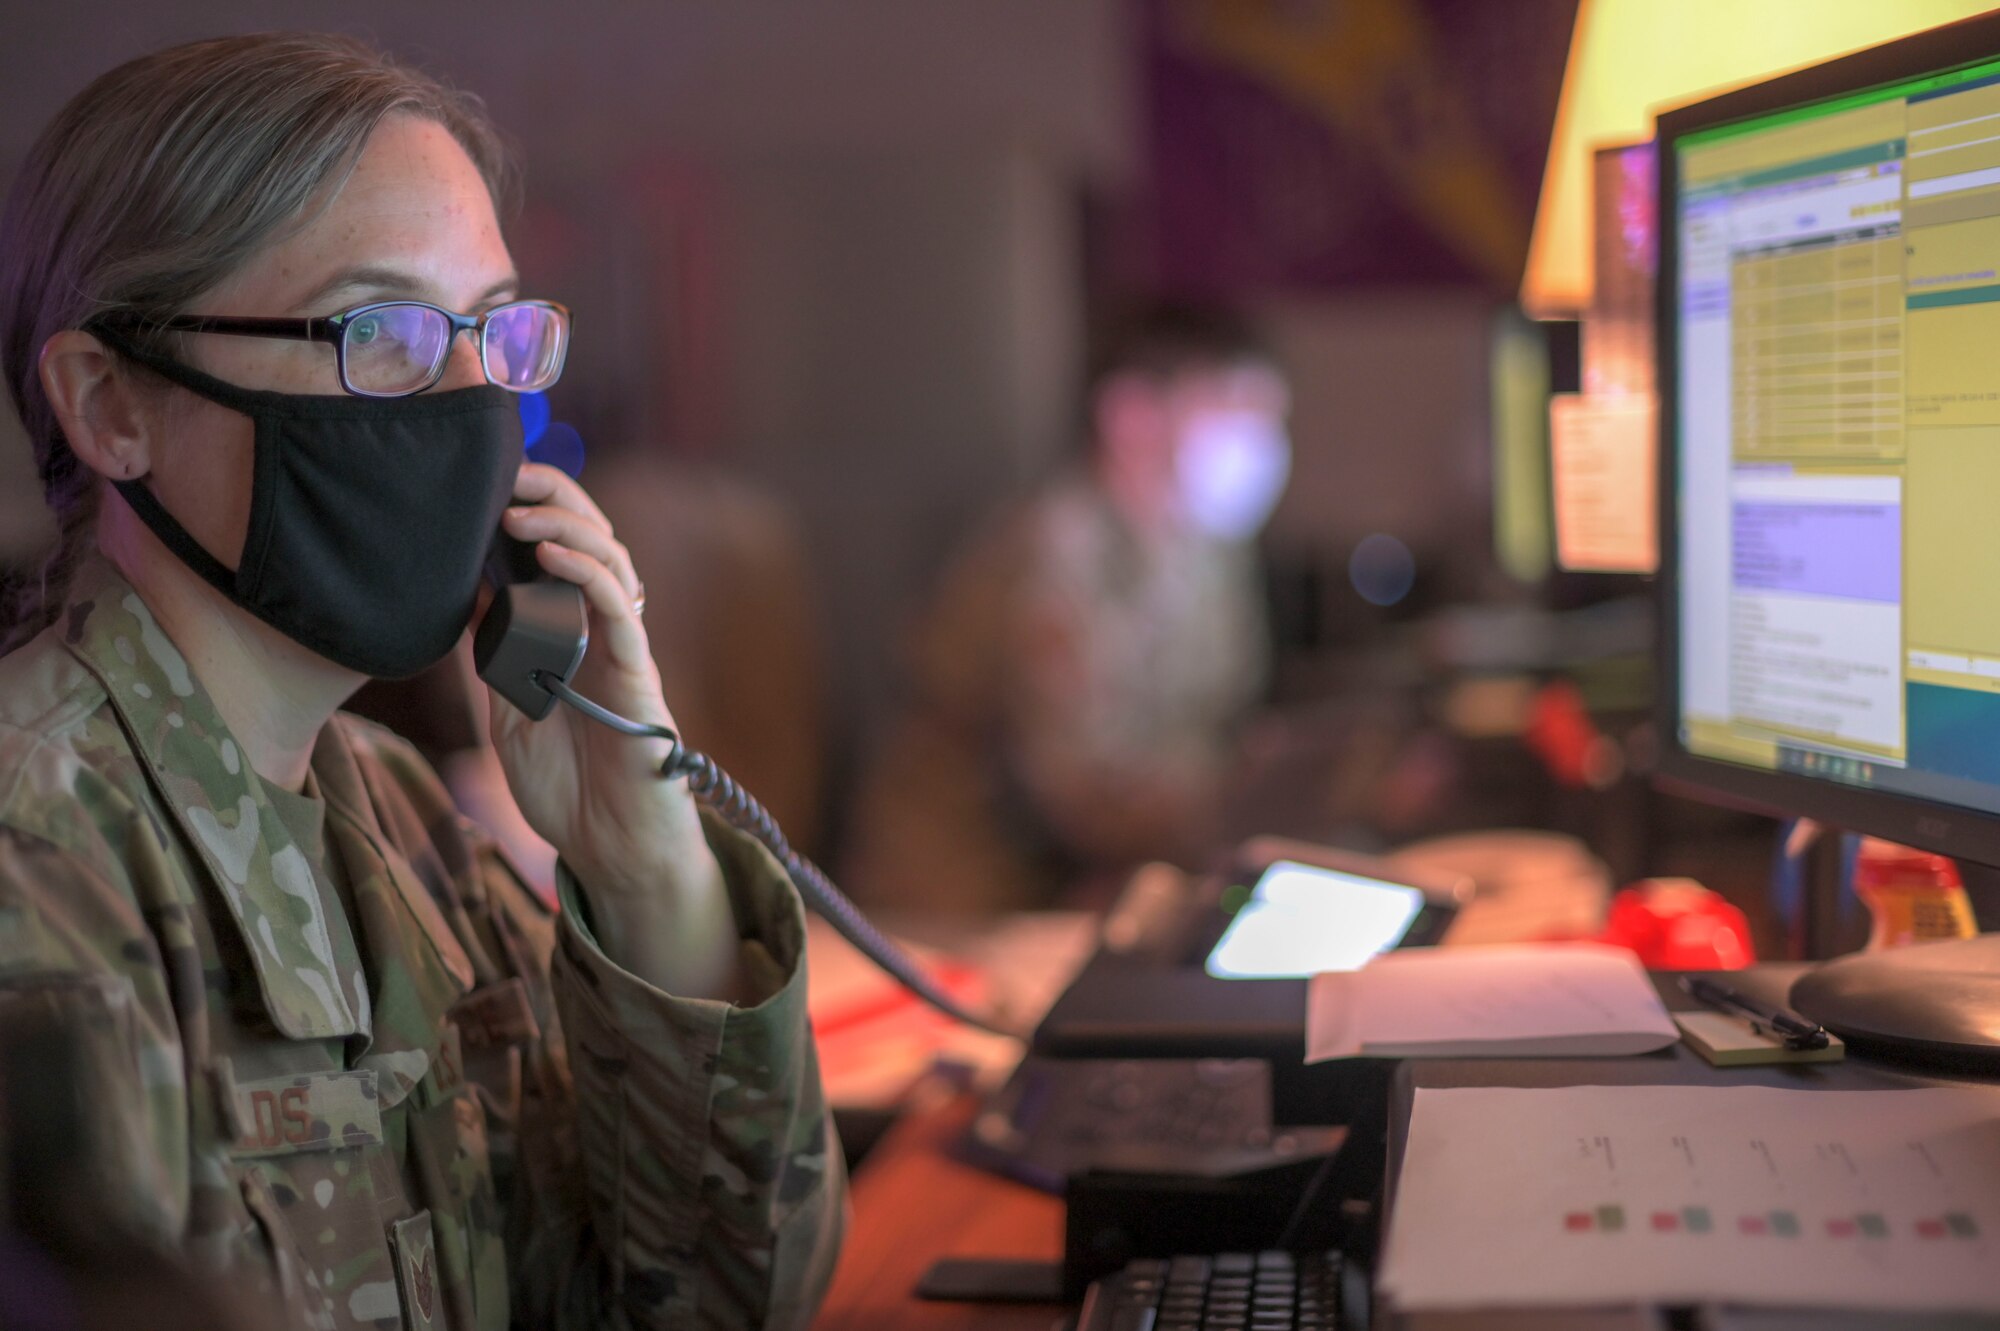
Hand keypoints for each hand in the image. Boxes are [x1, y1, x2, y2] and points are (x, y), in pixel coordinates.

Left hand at [486, 462, 708, 902]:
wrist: (612, 850)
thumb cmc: (566, 788)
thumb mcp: (505, 709)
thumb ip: (492, 653)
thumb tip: (463, 590)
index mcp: (570, 633)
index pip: (561, 549)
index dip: (533, 507)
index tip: (487, 484)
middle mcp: (602, 631)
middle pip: (593, 538)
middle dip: (554, 496)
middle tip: (506, 476)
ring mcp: (622, 649)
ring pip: (613, 560)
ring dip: (567, 525)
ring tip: (520, 512)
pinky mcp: (638, 673)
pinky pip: (621, 609)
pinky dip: (590, 573)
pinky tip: (551, 554)